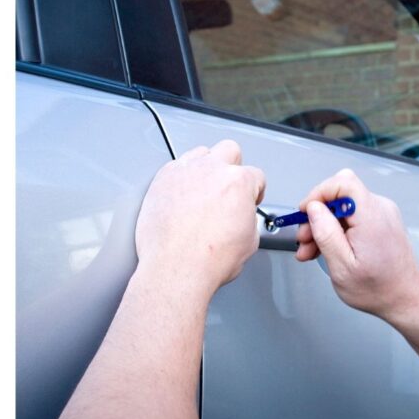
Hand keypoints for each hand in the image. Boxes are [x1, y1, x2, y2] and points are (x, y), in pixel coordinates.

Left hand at [135, 140, 265, 299]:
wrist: (177, 268)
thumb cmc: (209, 258)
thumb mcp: (250, 240)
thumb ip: (248, 217)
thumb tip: (242, 218)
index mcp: (239, 182)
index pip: (256, 176)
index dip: (255, 190)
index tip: (249, 199)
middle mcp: (212, 170)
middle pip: (229, 150)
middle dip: (232, 167)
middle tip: (228, 187)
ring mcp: (184, 171)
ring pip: (200, 154)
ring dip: (205, 168)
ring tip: (204, 190)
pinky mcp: (162, 180)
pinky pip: (175, 168)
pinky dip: (181, 178)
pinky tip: (183, 196)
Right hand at [296, 169, 418, 318]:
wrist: (404, 298)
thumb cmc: (378, 288)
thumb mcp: (342, 267)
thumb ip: (326, 234)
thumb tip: (313, 208)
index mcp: (372, 218)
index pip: (343, 182)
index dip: (319, 193)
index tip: (305, 211)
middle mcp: (380, 209)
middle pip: (340, 194)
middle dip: (317, 214)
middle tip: (305, 238)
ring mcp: (382, 214)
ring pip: (343, 206)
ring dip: (324, 225)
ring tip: (312, 249)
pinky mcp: (380, 221)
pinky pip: (352, 215)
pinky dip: (337, 229)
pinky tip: (326, 247)